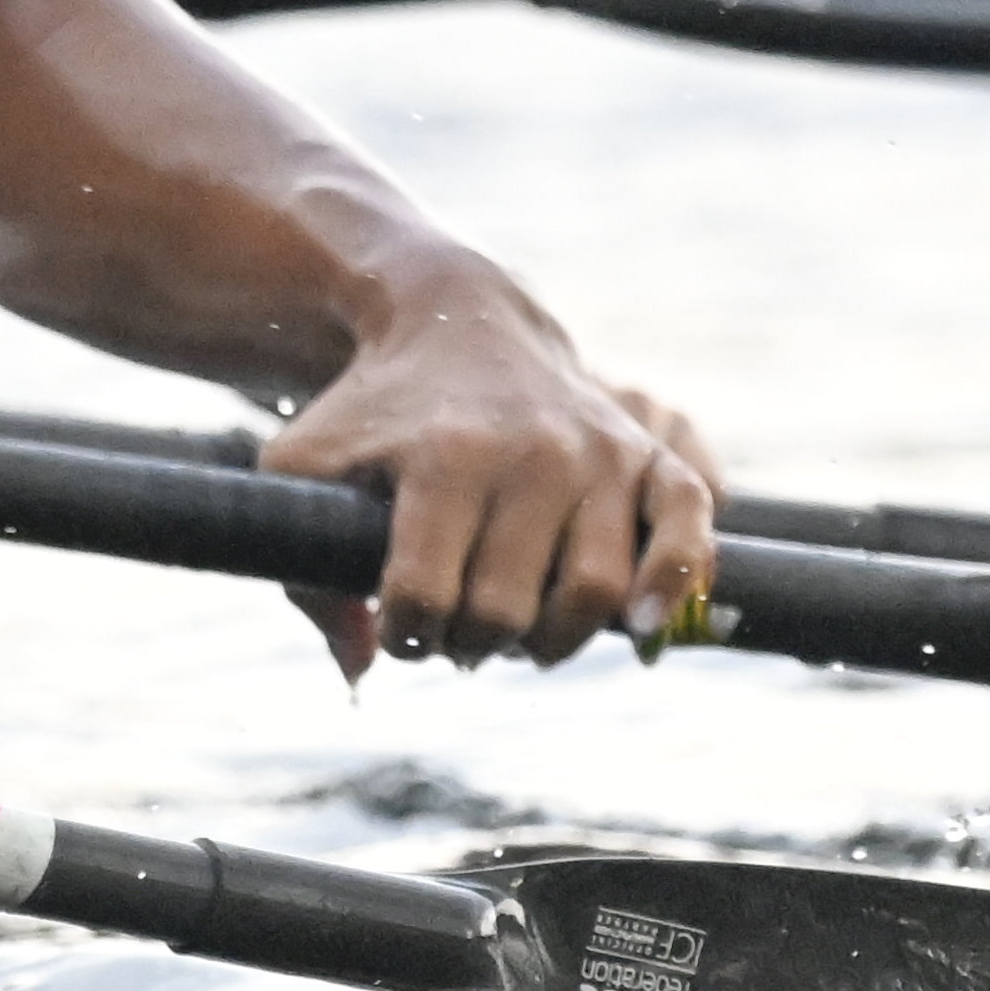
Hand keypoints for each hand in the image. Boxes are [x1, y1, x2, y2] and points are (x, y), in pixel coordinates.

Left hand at [256, 276, 719, 672]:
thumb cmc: (373, 410)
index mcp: (443, 457)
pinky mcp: (648, 455)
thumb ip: (303, 567)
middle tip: (458, 632)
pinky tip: (636, 626)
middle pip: (506, 609)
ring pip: (592, 592)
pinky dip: (670, 587)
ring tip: (517, 633)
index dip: (406, 633)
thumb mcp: (303, 464)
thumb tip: (360, 671)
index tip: (402, 625)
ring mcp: (598, 453)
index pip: (425, 595)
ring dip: (550, 641)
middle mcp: (531, 454)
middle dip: (472, 643)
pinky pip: (685, 531)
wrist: (455, 319)